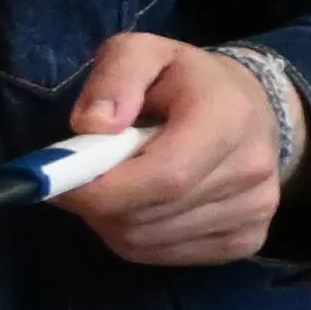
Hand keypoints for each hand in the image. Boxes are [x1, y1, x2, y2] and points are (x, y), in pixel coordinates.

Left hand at [61, 34, 281, 266]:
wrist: (250, 109)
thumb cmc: (185, 80)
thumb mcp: (144, 52)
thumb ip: (115, 77)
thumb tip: (92, 126)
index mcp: (227, 119)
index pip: (162, 177)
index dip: (101, 189)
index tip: (57, 181)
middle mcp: (250, 171)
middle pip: (147, 216)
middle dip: (96, 204)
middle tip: (80, 178)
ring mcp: (254, 212)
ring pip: (147, 242)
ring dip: (111, 221)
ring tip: (116, 184)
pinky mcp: (246, 241)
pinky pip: (164, 257)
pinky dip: (135, 238)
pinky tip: (141, 205)